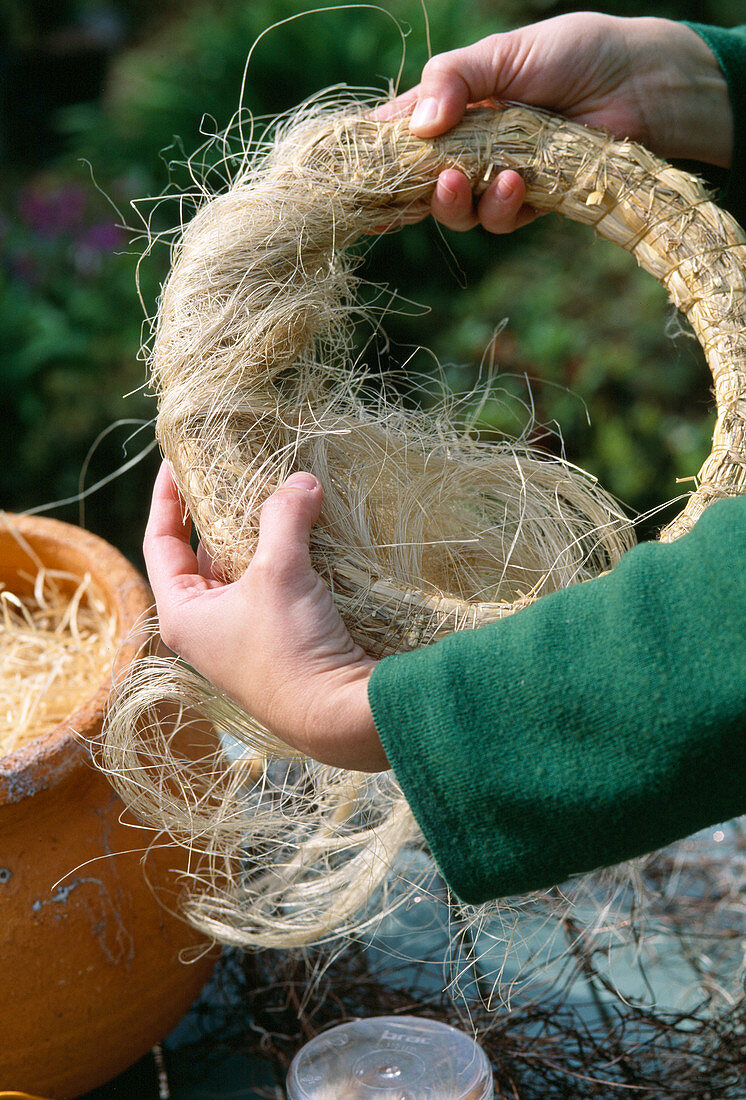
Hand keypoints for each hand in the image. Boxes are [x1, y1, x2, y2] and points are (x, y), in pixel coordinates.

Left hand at [143, 462, 387, 771]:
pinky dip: (290, 556)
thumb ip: (283, 516)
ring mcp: (246, 635)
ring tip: (281, 492)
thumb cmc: (289, 647)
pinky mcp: (283, 639)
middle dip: (224, 513)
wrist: (337, 714)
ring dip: (264, 533)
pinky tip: (312, 530)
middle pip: (205, 554)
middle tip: (240, 472)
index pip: (160, 543)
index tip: (176, 463)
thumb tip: (300, 482)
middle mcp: (209, 626)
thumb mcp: (279, 572)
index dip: (166, 500)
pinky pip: (279, 585)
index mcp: (184, 614)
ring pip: (247, 569)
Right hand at [376, 14, 730, 234]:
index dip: (375, 154)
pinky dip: (498, 206)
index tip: (354, 169)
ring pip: (455, 211)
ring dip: (454, 203)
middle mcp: (468, 146)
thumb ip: (454, 78)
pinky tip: (515, 182)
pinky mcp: (530, 203)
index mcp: (452, 105)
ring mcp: (496, 177)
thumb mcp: (503, 53)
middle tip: (421, 178)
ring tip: (465, 180)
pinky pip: (498, 220)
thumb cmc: (573, 53)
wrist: (639, 81)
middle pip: (419, 183)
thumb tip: (417, 126)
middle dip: (411, 189)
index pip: (400, 133)